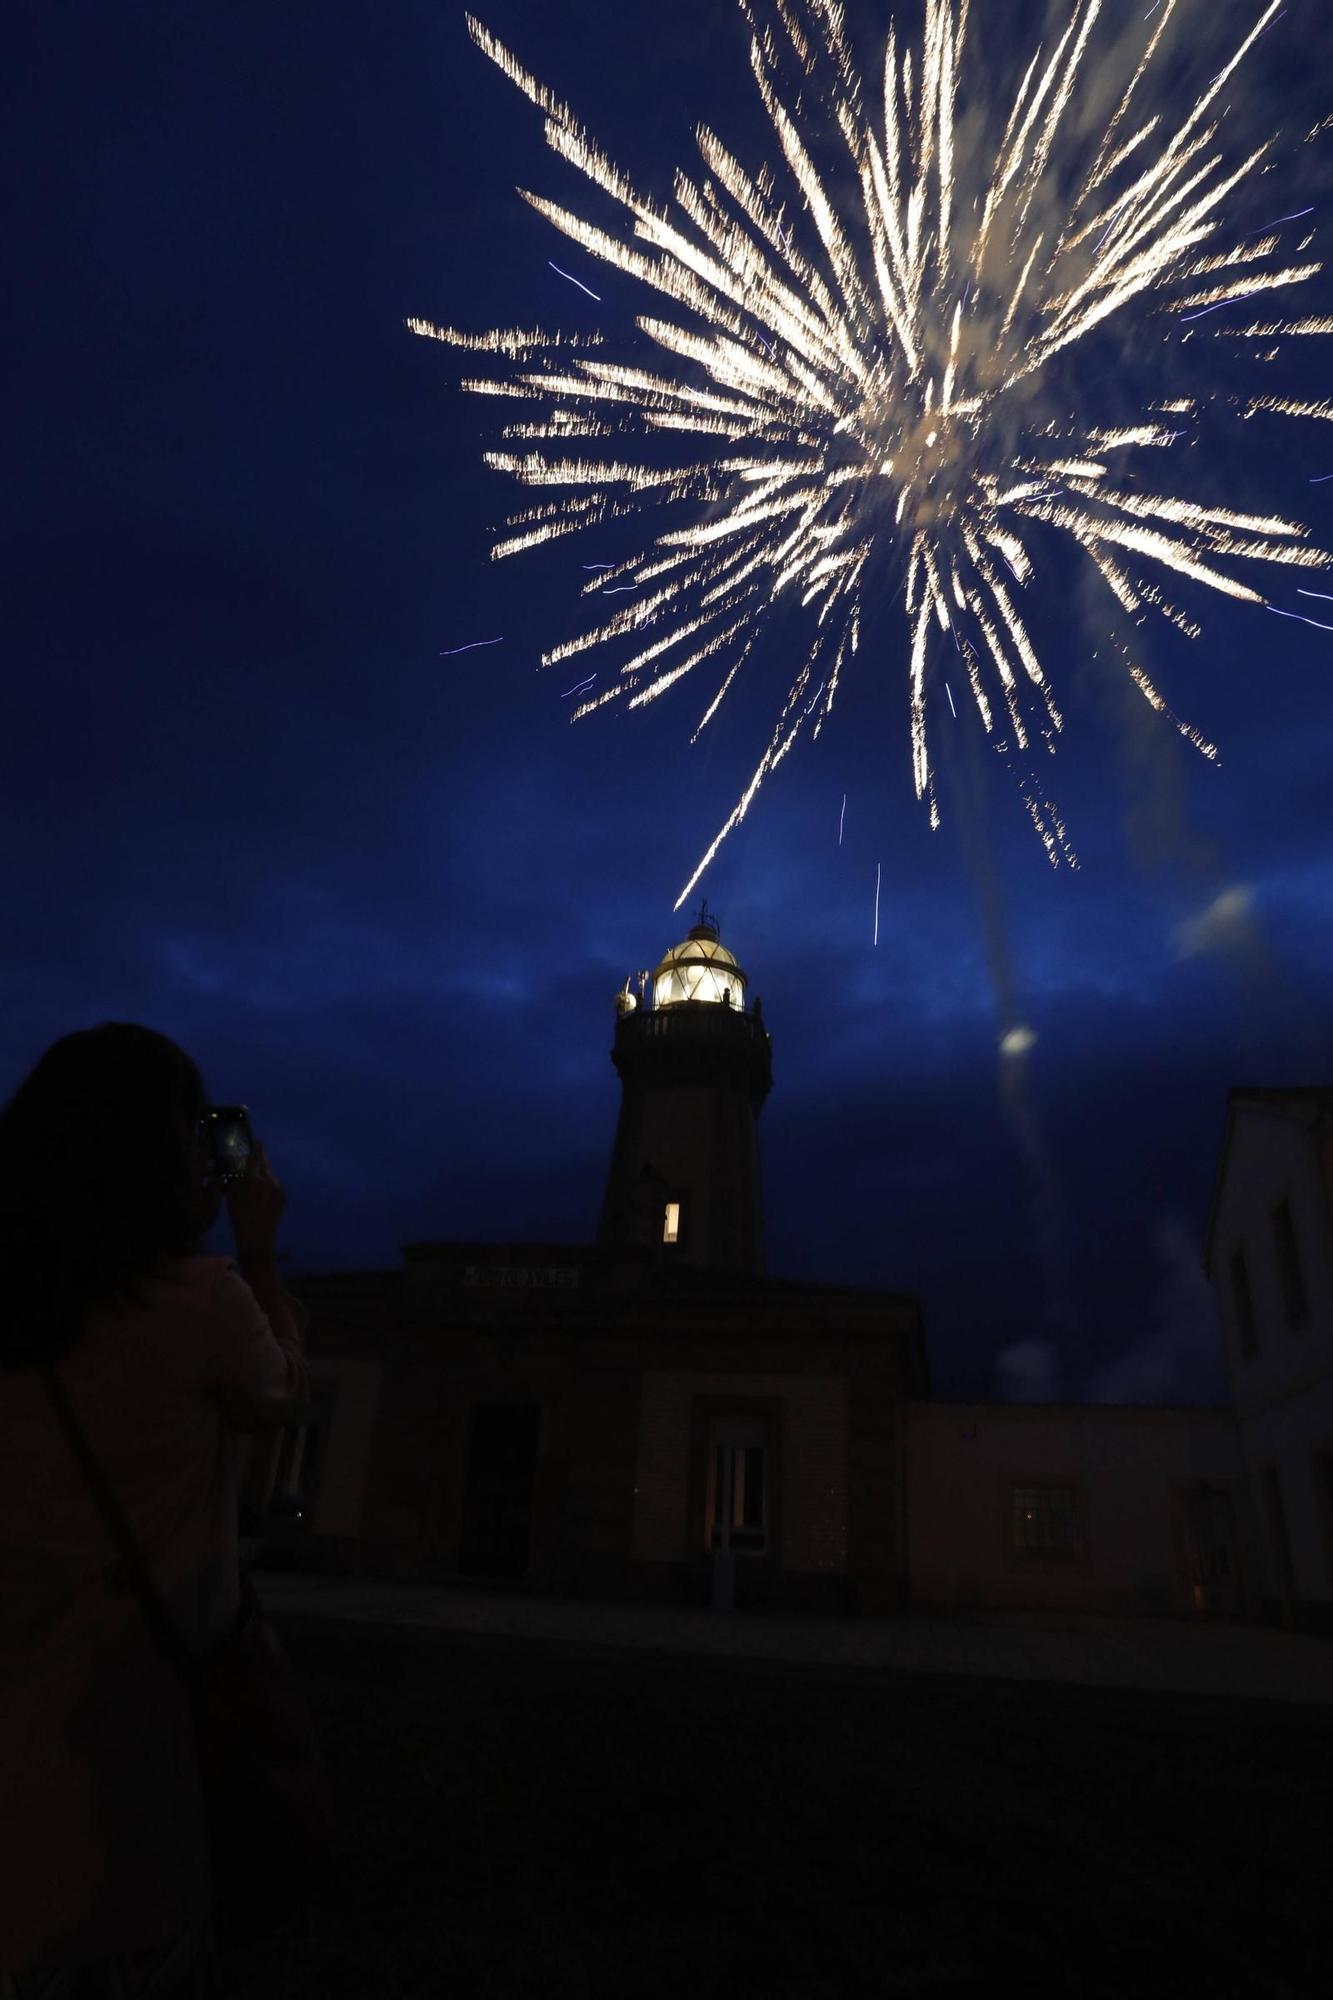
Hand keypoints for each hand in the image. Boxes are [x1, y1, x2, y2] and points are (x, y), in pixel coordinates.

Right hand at [225, 1140, 287, 1256]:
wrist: (257, 1238)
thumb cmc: (239, 1217)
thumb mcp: (232, 1195)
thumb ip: (237, 1178)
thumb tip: (241, 1167)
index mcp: (253, 1179)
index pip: (257, 1156)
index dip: (256, 1147)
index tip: (257, 1142)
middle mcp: (269, 1180)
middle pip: (265, 1165)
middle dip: (259, 1162)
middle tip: (253, 1162)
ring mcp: (278, 1189)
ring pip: (270, 1176)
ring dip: (263, 1176)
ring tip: (255, 1184)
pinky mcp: (283, 1197)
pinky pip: (275, 1186)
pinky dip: (269, 1187)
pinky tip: (262, 1196)